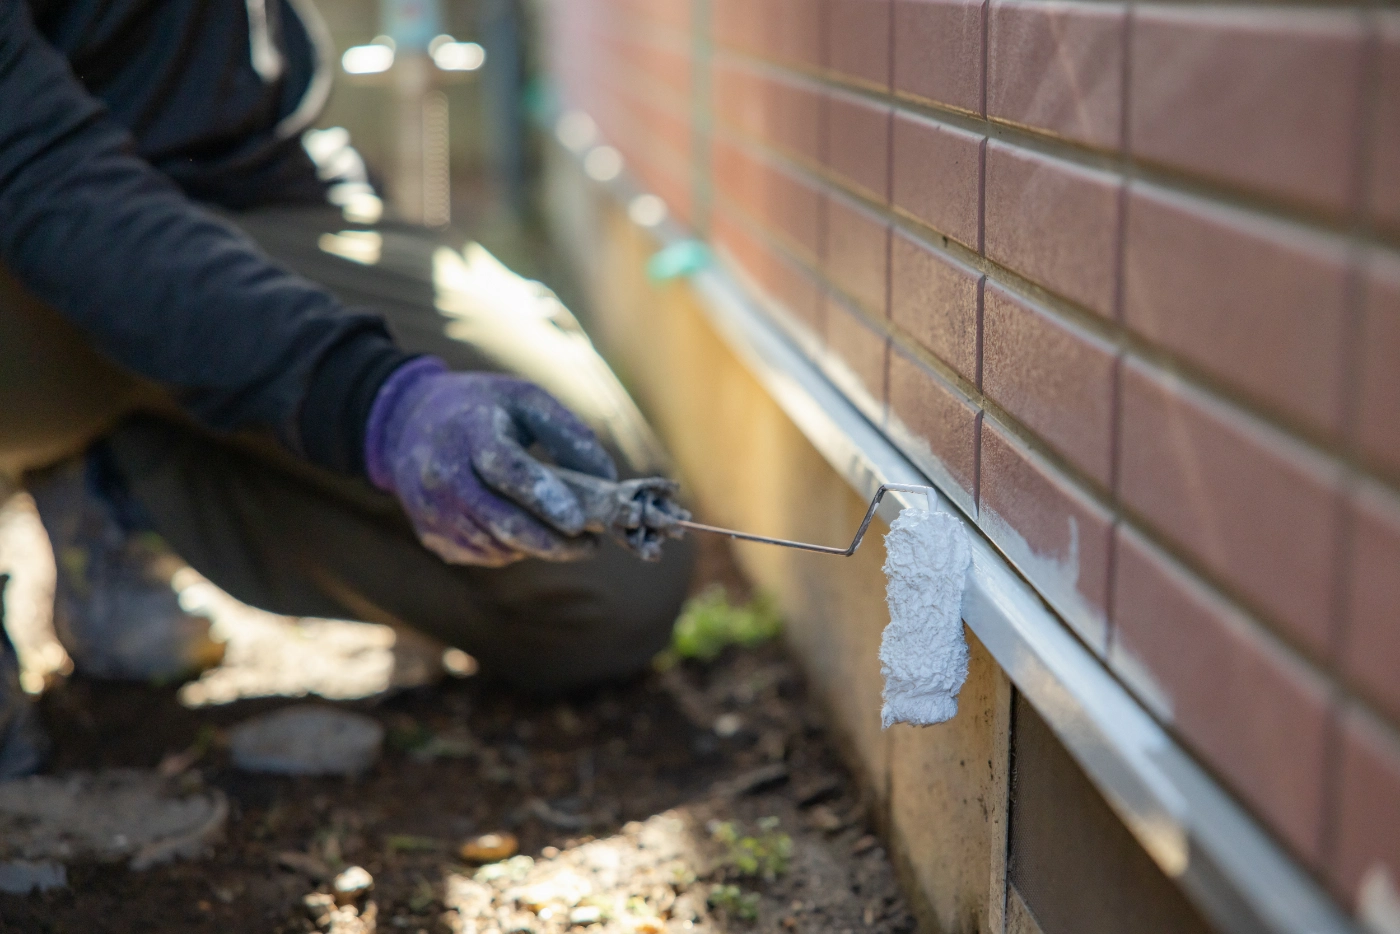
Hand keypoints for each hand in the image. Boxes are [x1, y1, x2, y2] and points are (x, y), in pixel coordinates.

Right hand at [364, 357, 617, 565]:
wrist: (407, 423)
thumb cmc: (481, 408)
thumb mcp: (525, 398)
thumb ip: (568, 432)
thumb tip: (607, 478)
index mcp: (468, 430)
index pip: (505, 469)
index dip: (542, 497)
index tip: (579, 522)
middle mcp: (442, 473)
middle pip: (501, 520)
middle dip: (553, 542)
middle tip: (592, 546)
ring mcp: (432, 509)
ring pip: (496, 544)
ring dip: (536, 545)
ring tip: (562, 531)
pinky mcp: (431, 534)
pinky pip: (482, 554)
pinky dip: (512, 548)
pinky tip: (524, 529)